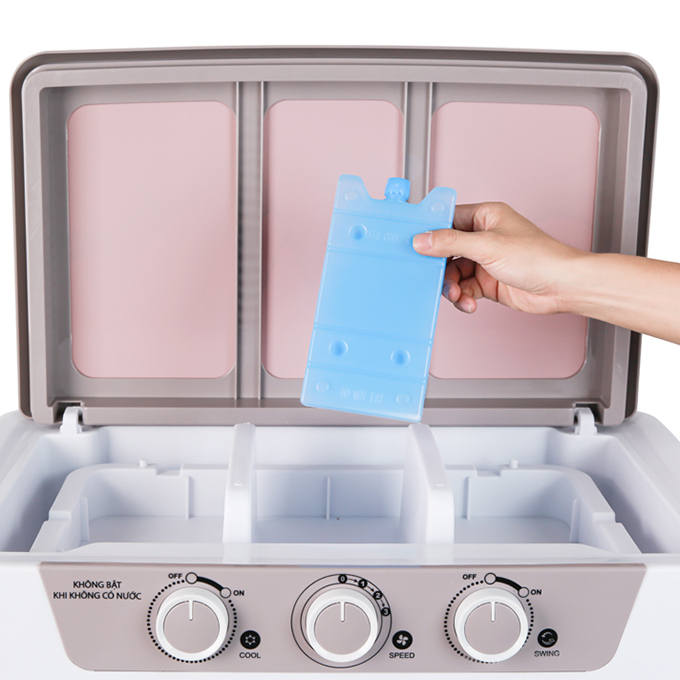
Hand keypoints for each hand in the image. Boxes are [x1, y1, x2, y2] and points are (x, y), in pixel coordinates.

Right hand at [412, 202, 585, 314]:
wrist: (561, 287)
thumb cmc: (538, 257)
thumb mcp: (487, 246)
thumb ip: (451, 243)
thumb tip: (423, 239)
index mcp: (485, 217)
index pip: (448, 220)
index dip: (430, 232)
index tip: (414, 244)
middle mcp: (484, 237)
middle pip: (446, 250)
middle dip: (440, 267)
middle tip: (434, 277)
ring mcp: (485, 260)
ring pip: (453, 273)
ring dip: (452, 286)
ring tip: (457, 295)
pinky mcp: (487, 282)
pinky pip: (464, 289)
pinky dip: (463, 297)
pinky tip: (468, 302)